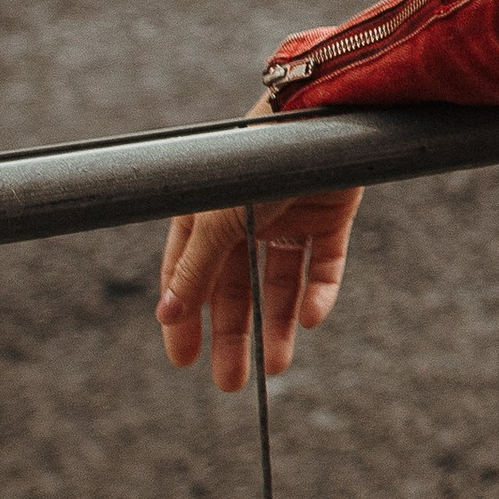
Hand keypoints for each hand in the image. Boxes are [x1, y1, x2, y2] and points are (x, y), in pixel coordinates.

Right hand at [157, 103, 365, 393]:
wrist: (321, 114)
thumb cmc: (256, 160)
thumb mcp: (218, 218)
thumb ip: (196, 266)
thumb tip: (166, 314)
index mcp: (209, 213)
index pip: (189, 275)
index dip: (185, 317)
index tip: (183, 360)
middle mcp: (248, 217)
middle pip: (238, 288)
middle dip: (233, 335)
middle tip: (228, 383)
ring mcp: (291, 216)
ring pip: (281, 283)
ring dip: (278, 324)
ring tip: (276, 366)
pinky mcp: (331, 214)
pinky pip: (324, 264)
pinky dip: (319, 292)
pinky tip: (311, 319)